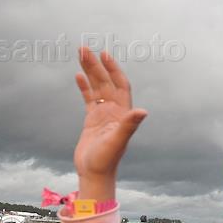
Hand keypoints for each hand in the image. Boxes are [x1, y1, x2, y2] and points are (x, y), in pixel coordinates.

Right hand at [72, 47, 148, 199]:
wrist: (94, 174)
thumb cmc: (107, 160)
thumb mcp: (118, 141)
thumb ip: (129, 125)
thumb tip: (143, 111)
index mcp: (123, 113)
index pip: (120, 85)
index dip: (114, 69)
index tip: (104, 54)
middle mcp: (115, 111)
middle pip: (106, 82)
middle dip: (96, 65)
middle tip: (84, 48)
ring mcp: (103, 115)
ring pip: (96, 88)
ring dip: (89, 71)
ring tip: (80, 54)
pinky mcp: (92, 120)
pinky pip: (89, 99)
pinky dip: (84, 87)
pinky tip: (78, 75)